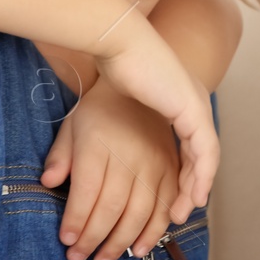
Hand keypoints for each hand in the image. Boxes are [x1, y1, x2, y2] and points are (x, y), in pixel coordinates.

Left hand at [41, 78, 184, 259]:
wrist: (142, 85)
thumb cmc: (100, 110)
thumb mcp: (73, 124)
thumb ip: (60, 155)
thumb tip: (49, 183)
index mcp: (99, 143)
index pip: (86, 191)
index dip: (76, 221)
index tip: (65, 241)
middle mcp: (129, 154)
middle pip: (111, 207)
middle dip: (93, 239)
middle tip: (78, 258)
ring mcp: (154, 162)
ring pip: (139, 213)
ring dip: (121, 243)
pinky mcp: (172, 168)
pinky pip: (166, 206)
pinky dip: (154, 232)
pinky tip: (139, 249)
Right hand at [93, 15, 217, 221]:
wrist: (115, 43)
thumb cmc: (104, 75)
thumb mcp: (100, 118)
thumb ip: (93, 145)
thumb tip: (53, 178)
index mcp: (177, 101)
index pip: (187, 147)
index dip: (180, 177)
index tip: (167, 203)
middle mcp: (193, 103)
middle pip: (199, 155)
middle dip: (188, 188)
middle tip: (174, 215)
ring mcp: (196, 105)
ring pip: (206, 157)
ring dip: (196, 187)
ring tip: (180, 213)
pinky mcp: (194, 109)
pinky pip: (206, 151)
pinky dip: (202, 175)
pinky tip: (193, 196)